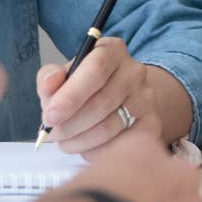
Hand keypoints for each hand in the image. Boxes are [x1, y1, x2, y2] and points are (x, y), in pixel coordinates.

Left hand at [37, 41, 161, 158]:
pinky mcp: (151, 124)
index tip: (50, 116)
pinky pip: (120, 145)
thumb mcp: (65, 74)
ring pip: (108, 128)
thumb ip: (50, 78)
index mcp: (112, 50)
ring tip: (64, 141)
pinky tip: (85, 145)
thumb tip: (49, 85)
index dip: (70, 96)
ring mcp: (146, 98)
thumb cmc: (87, 86)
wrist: (123, 96)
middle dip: (69, 124)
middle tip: (52, 134)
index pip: (95, 70)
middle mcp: (134, 71)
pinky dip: (95, 151)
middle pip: (101, 103)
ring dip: (78, 140)